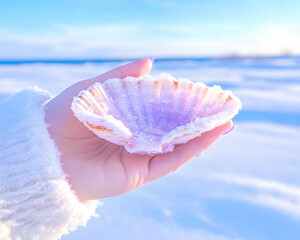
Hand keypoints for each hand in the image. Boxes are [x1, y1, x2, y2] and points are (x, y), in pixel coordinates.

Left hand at [45, 58, 232, 200]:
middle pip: (174, 127)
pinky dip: (193, 148)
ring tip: (226, 119)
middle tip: (221, 105)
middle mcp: (137, 136)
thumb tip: (151, 62)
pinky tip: (212, 134)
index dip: (181, 100)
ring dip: (203, 133)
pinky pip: (172, 160)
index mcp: (128, 117)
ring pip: (179, 144)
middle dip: (198, 117)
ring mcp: (141, 155)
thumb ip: (121, 77)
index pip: (161, 108)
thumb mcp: (92, 89)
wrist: (44, 154)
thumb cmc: (63, 119)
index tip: (200, 91)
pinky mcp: (141, 173)